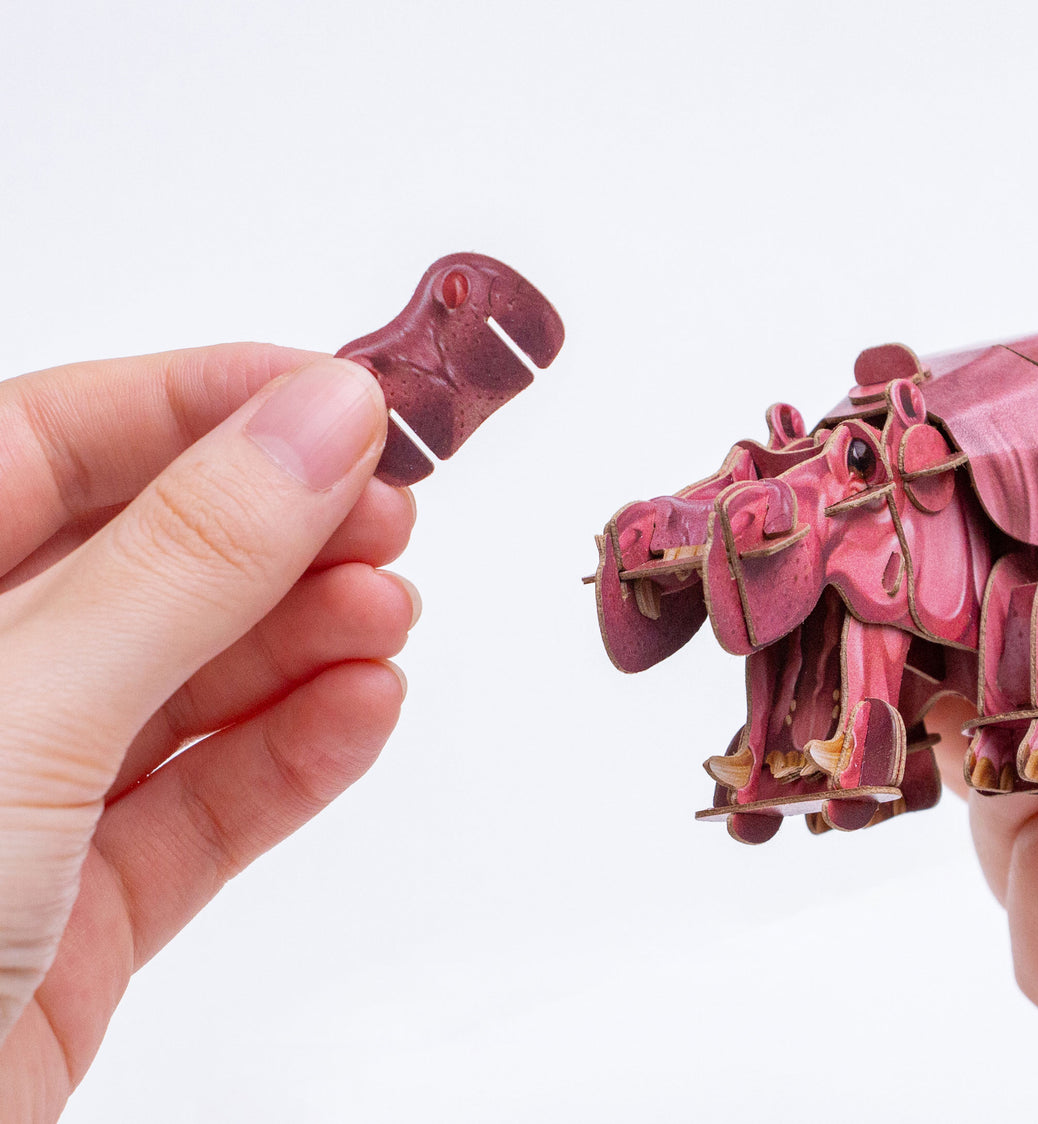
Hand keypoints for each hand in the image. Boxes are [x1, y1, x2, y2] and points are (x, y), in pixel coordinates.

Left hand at [0, 346, 418, 1120]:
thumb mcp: (19, 713)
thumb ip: (181, 566)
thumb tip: (314, 423)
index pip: (43, 438)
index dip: (198, 400)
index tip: (335, 391)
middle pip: (133, 561)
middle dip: (272, 529)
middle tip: (388, 505)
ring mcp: (9, 806)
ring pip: (181, 686)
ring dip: (303, 642)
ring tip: (392, 609)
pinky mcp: (71, 916)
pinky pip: (200, 809)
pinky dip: (293, 758)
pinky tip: (365, 708)